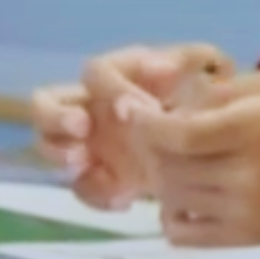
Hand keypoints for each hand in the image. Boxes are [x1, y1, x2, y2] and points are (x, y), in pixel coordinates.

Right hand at [37, 42, 234, 209]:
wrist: (215, 132)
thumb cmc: (207, 88)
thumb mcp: (207, 67)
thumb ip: (191, 60)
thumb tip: (162, 69)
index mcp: (119, 72)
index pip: (95, 71)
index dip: (110, 88)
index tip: (135, 107)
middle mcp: (93, 103)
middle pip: (45, 104)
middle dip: (56, 118)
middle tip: (82, 130)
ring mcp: (88, 140)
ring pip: (50, 146)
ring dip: (61, 156)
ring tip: (86, 164)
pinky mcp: (98, 173)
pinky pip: (79, 185)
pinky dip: (95, 195)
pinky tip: (125, 199)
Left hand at [132, 68, 259, 248]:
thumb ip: (223, 91)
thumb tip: (169, 105)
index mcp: (257, 124)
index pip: (177, 133)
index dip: (146, 124)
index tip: (132, 113)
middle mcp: (247, 170)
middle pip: (166, 165)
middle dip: (154, 148)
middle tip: (163, 137)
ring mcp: (245, 210)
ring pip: (170, 196)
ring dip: (165, 178)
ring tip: (183, 163)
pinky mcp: (245, 239)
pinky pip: (181, 232)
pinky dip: (173, 214)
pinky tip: (191, 197)